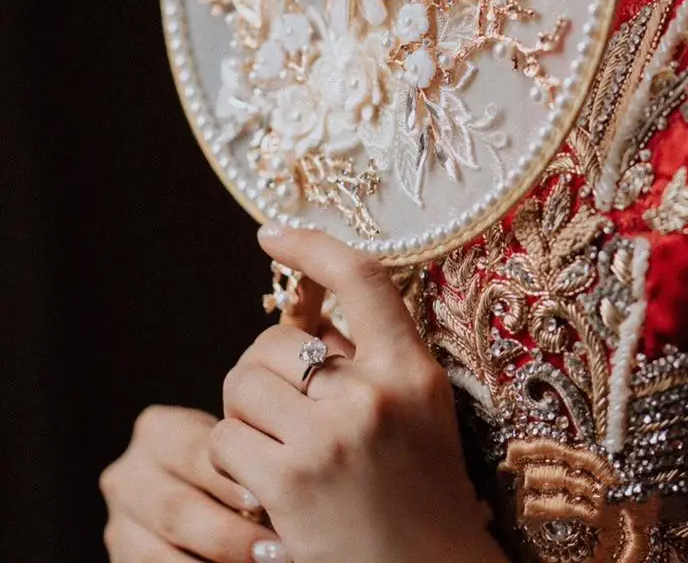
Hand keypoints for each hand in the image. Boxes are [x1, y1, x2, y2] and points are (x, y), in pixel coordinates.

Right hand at [101, 405, 275, 561]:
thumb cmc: (237, 472)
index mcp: (157, 430)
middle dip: (229, 532)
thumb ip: (244, 460)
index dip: (227, 481)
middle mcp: (128, 472)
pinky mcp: (121, 556)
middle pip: (176, 507)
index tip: (262, 503)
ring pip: (160, 551)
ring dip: (217, 560)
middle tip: (274, 548)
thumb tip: (283, 481)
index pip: (192, 453)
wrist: (209, 501)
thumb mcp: (234, 454)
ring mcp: (119, 520)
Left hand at [210, 225, 507, 562]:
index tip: (273, 235)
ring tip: (279, 453)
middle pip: (277, 342)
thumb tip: (305, 316)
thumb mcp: (418, 411)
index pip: (363, 278)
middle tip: (283, 412)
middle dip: (264, 373)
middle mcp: (376, 394)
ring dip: (245, 419)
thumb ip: (372, 362)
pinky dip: (234, 462)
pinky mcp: (290, 481)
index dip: (312, 247)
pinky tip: (264, 488)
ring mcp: (331, 437)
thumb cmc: (419, 492)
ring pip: (242, 387)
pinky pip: (226, 440)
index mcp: (413, 370)